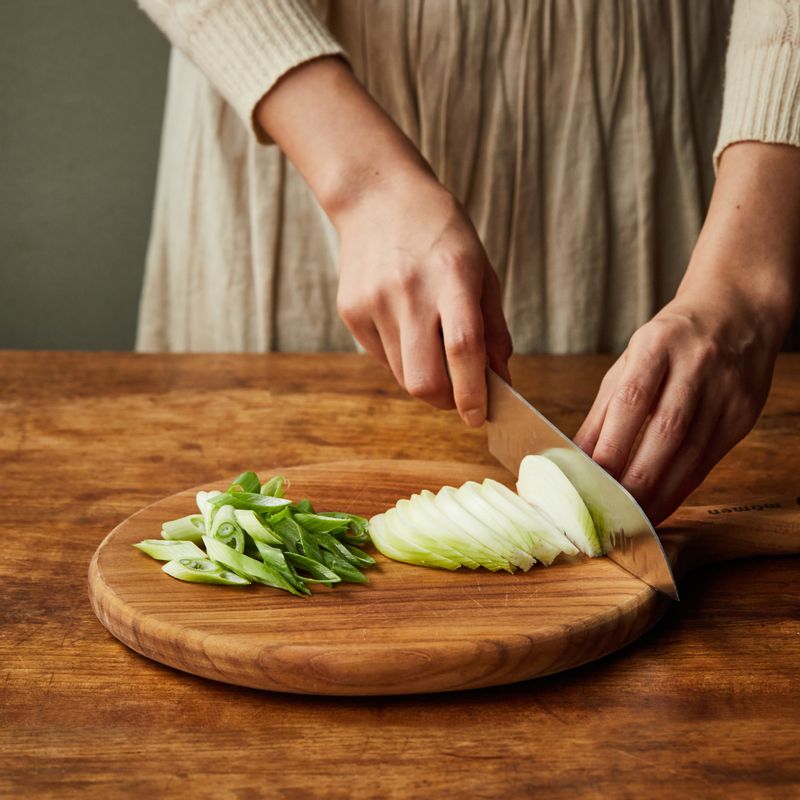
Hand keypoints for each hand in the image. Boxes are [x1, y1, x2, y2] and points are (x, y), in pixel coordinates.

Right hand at [335, 174, 511, 425]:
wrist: (377, 198)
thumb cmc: (441, 234)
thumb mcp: (481, 269)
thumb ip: (493, 329)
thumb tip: (500, 381)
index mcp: (452, 275)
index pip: (463, 349)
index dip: (472, 392)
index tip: (479, 417)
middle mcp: (409, 291)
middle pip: (424, 379)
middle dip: (445, 401)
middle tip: (459, 397)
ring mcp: (374, 303)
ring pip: (402, 376)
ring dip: (425, 379)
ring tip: (433, 348)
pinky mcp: (351, 312)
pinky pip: (383, 358)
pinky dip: (402, 359)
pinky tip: (406, 327)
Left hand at [574, 292, 777, 523]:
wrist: (736, 312)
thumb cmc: (670, 341)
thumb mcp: (629, 362)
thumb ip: (603, 411)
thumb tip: (574, 458)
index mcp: (657, 345)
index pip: (632, 400)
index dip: (612, 445)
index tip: (590, 480)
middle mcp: (696, 364)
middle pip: (667, 431)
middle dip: (637, 478)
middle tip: (610, 511)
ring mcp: (726, 389)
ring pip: (692, 451)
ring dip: (660, 492)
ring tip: (632, 518)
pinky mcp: (743, 412)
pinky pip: (709, 459)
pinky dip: (682, 487)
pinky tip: (661, 504)